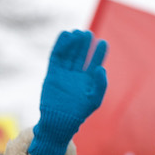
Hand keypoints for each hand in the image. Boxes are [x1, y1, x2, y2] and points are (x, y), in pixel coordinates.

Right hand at [29, 29, 108, 154]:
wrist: (59, 120)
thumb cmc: (79, 112)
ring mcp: (64, 73)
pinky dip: (59, 46)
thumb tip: (101, 68)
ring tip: (77, 33)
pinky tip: (64, 35)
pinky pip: (55, 57)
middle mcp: (76, 75)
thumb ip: (100, 84)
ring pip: (69, 54)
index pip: (94, 62)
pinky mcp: (52, 74)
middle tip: (88, 34)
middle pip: (81, 55)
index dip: (99, 52)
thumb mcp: (95, 99)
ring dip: (73, 43)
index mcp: (88, 80)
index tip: (103, 43)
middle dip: (85, 44)